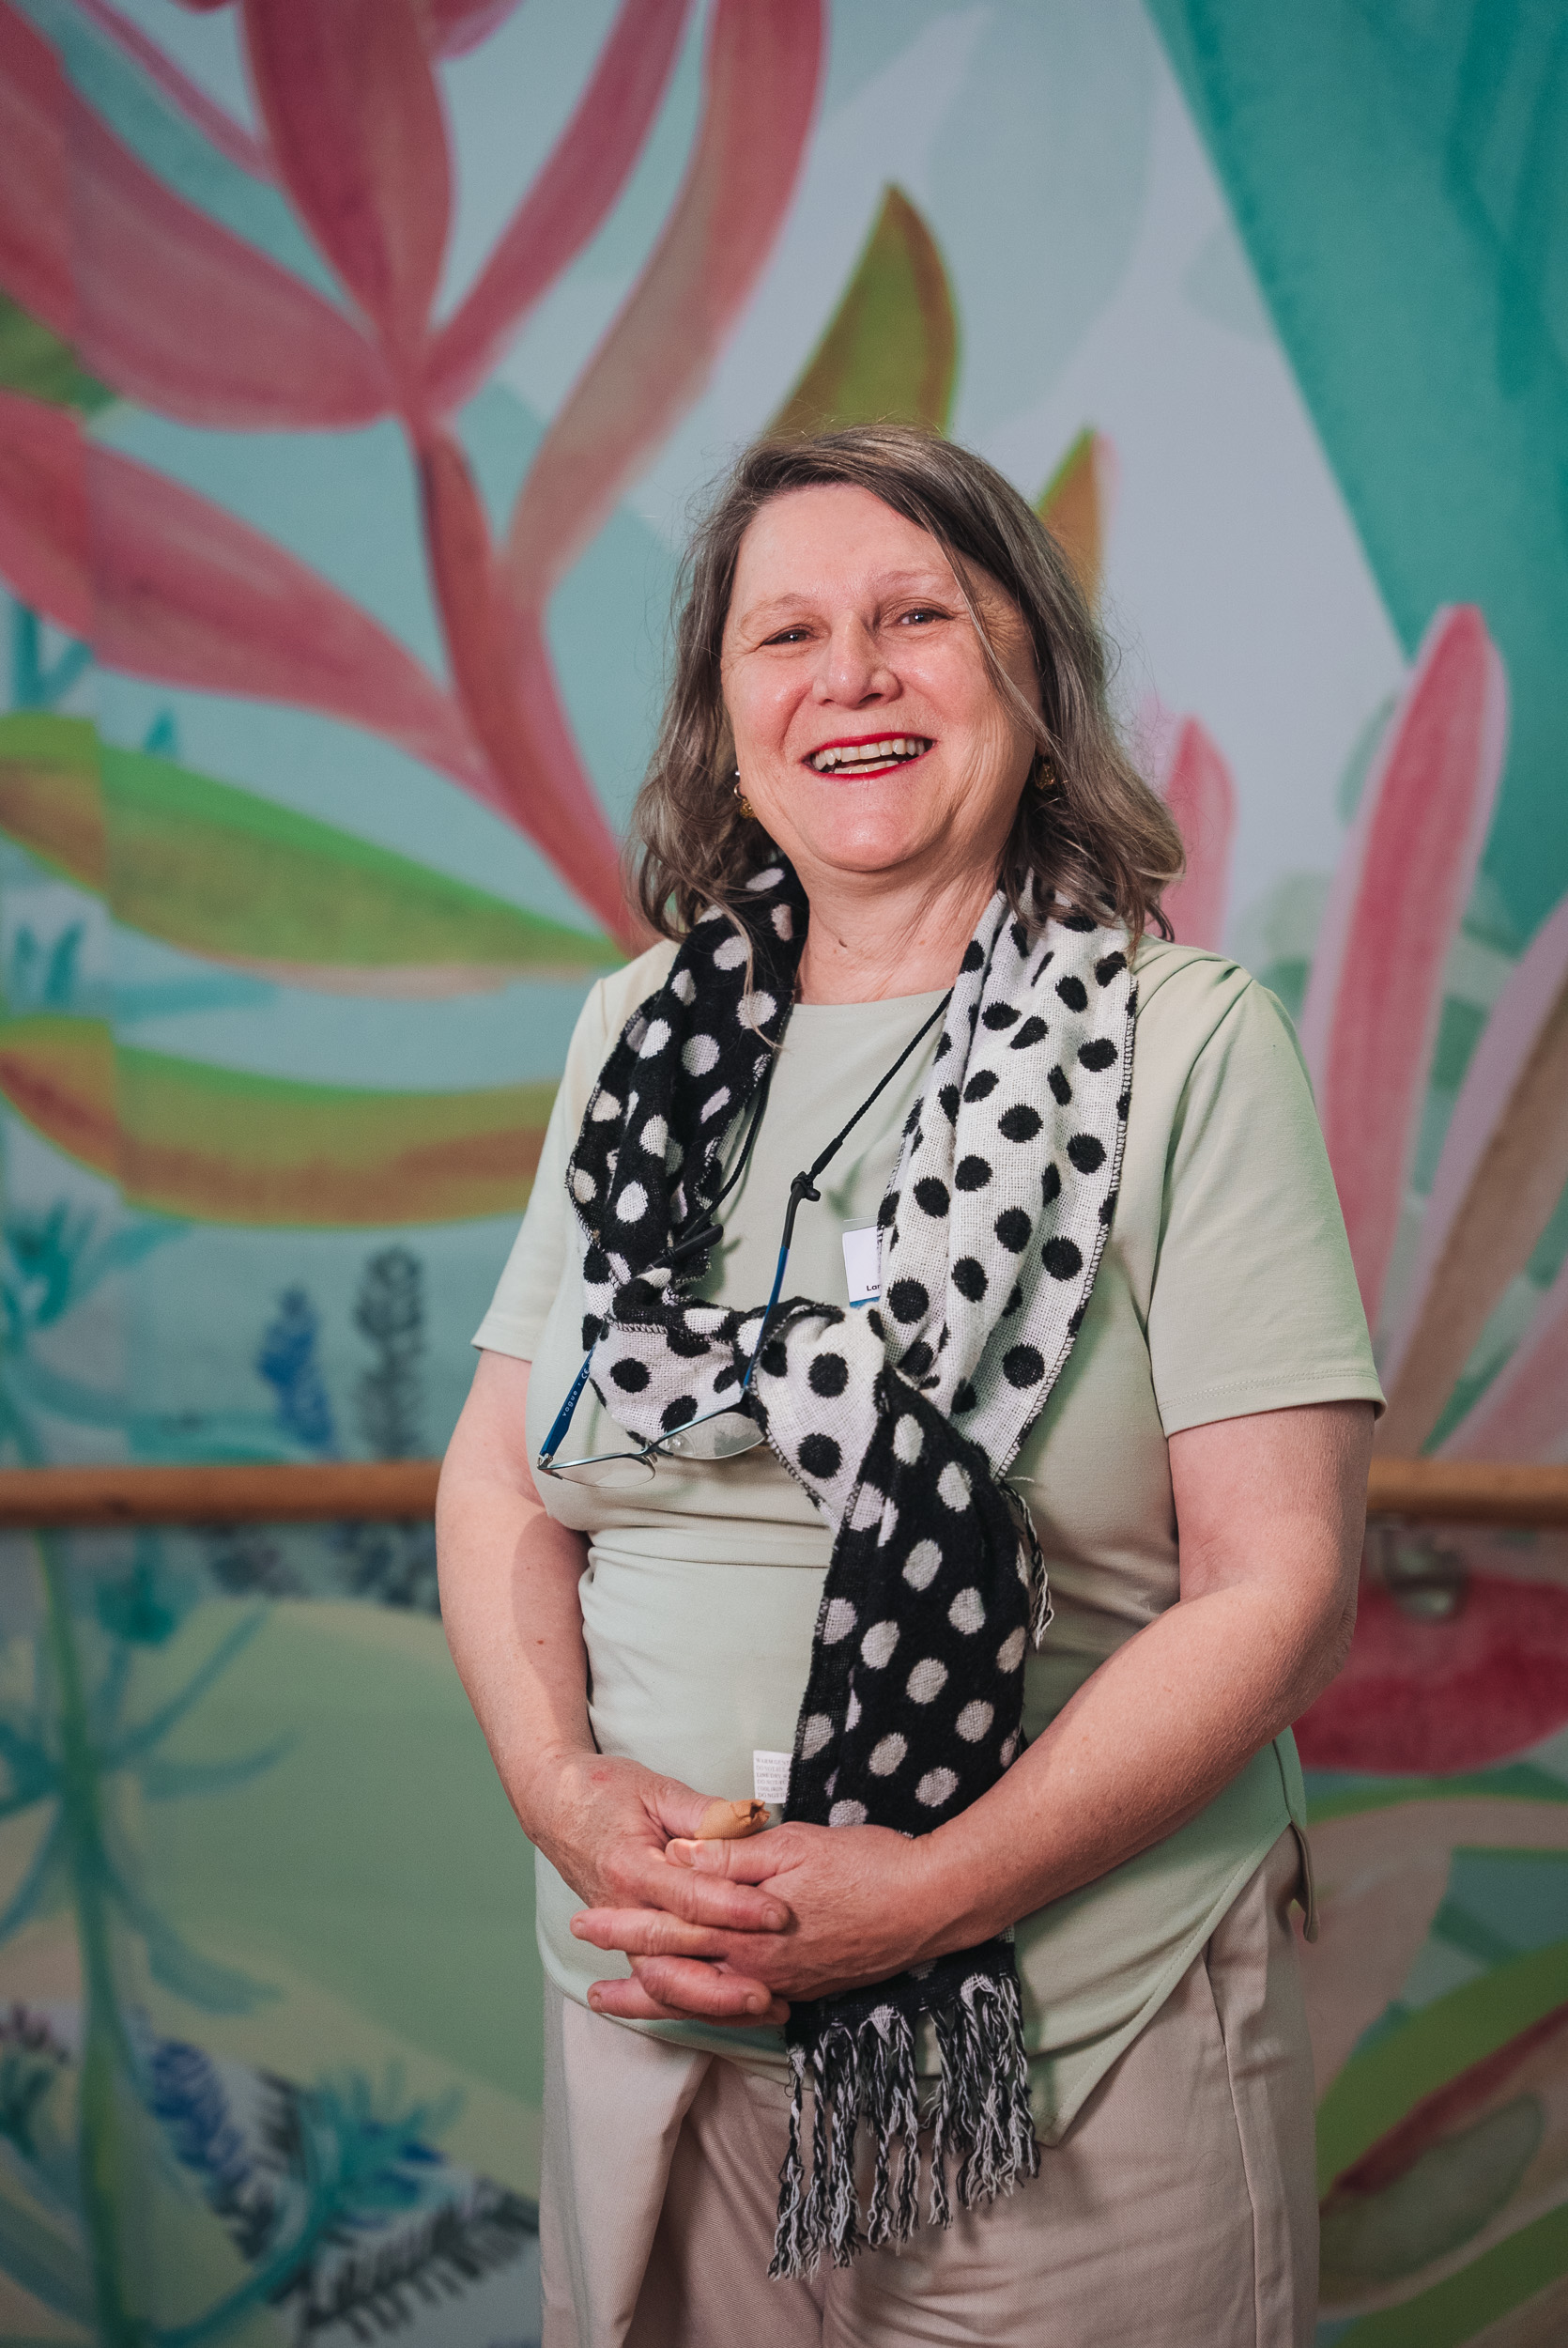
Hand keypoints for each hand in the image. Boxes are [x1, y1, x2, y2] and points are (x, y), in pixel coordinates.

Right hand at [528, 1752, 792, 2024]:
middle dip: (726, 1976)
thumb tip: (752, 1822)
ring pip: (665, 1983)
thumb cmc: (605, 1791)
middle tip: (774, 1988)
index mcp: (631, 1866)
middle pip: (676, 1954)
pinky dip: (696, 2004)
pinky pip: (660, 1984)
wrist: (554, 1804)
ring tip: (763, 2009)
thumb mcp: (656, 1789)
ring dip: (713, 2002)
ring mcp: (622, 1933)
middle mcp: (622, 1909)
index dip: (735, 1908)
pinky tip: (733, 2014)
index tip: (777, 1915)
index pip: (689, 1896)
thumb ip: (704, 1812)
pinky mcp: (627, 1944)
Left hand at [573, 1819, 945, 2022]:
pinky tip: (696, 2005)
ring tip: (623, 2007)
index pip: (669, 1931)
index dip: (624, 1926)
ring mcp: (782, 1986)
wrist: (928, 1905)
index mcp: (746, 1932)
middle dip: (630, 1981)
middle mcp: (757, 1971)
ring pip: (706, 2003)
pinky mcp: (804, 1989)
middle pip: (678, 1981)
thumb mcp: (792, 1845)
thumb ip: (729, 1853)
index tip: (586, 1923)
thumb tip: (676, 1851)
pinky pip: (740, 2008)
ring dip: (660, 2005)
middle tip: (588, 1987)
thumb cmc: (863, 1865)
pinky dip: (706, 2009)